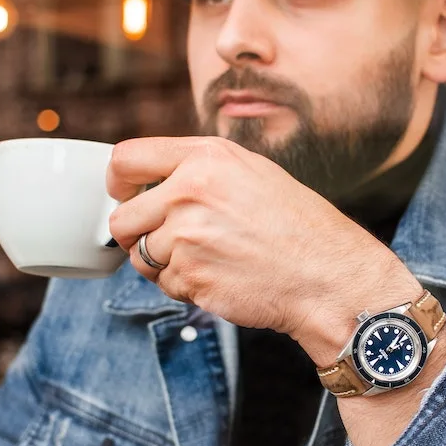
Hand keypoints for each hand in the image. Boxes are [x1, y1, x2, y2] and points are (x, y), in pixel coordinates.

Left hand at [107, 136, 420, 360]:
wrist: (329, 278)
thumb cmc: (299, 227)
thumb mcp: (252, 173)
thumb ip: (200, 170)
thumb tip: (149, 182)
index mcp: (206, 158)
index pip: (126, 159)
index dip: (117, 182)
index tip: (123, 195)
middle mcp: (191, 192)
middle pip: (122, 218)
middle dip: (138, 235)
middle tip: (171, 242)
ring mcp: (187, 237)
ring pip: (141, 257)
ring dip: (164, 265)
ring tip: (209, 259)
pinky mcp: (190, 278)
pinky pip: (164, 285)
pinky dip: (185, 287)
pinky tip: (221, 278)